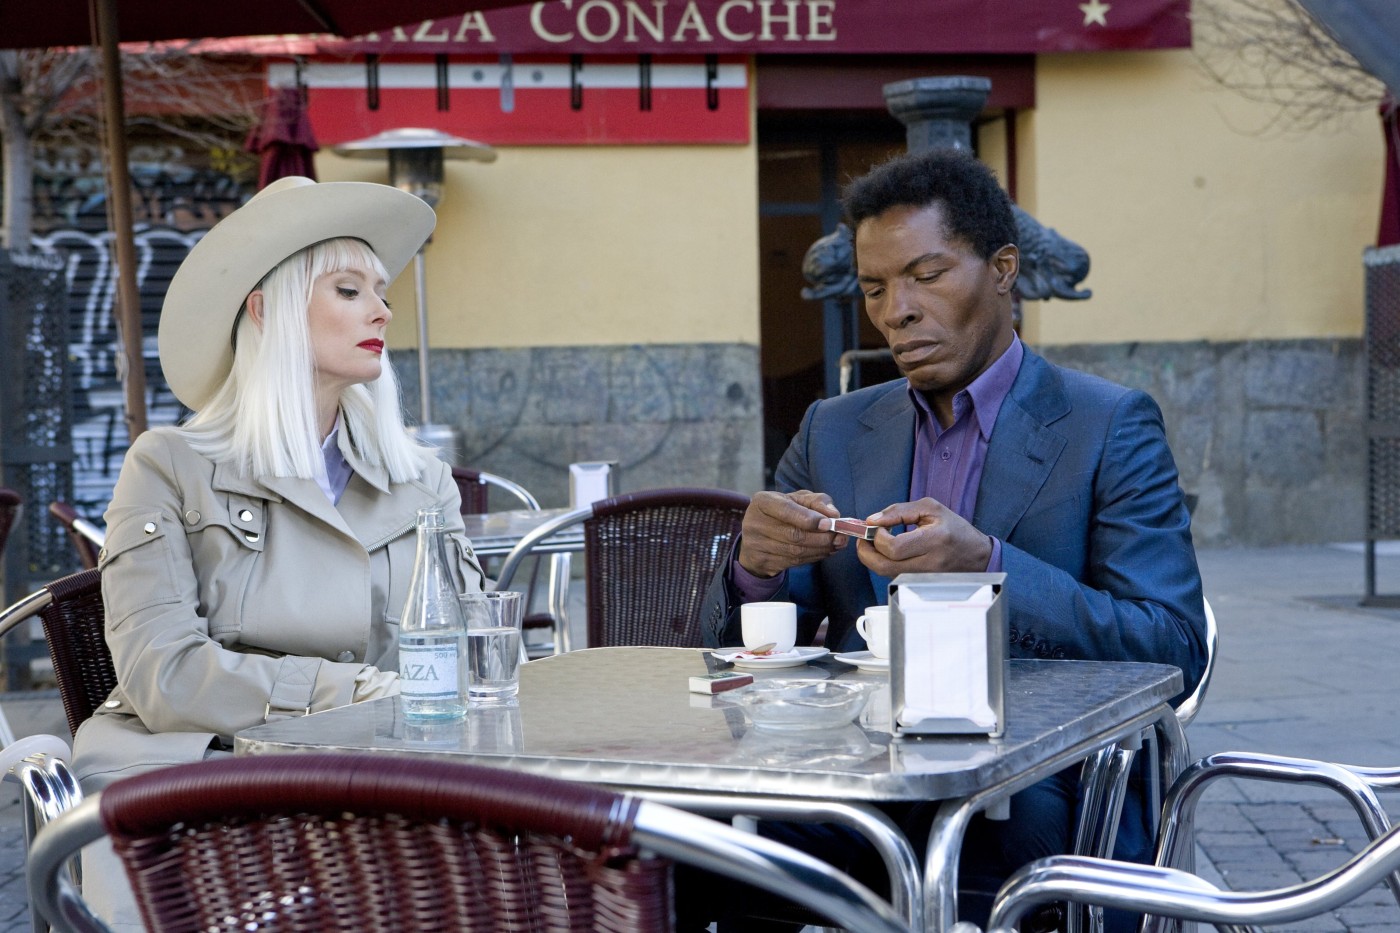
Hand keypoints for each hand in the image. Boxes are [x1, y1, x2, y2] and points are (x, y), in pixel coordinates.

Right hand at [736, 490, 845, 577]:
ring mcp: (756, 544)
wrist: (758, 535)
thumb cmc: (783, 511)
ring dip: (821, 549)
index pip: (787, 510)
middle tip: (841, 537)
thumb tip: (834, 514)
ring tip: (836, 545)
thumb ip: (817, 502)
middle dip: (822, 538)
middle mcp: (755, 522)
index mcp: (763, 502)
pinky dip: (813, 557)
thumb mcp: (798, 499)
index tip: (830, 524)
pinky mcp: (762, 561)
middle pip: (793, 534)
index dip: (809, 519)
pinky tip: (824, 552)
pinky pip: (793, 562)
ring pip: (795, 551)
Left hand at [856, 498, 992, 575]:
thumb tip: (872, 520)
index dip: (877, 538)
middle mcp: (929, 563)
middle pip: (884, 566)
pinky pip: (893, 576)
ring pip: (886, 573)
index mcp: (934, 540)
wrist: (976, 555)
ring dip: (873, 558)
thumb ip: (899, 511)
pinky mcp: (920, 584)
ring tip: (875, 542)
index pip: (894, 548)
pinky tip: (887, 552)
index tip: (875, 526)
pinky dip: (884, 564)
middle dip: (866, 552)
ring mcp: (924, 578)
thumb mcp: (930, 508)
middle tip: (863, 538)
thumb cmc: (954, 528)